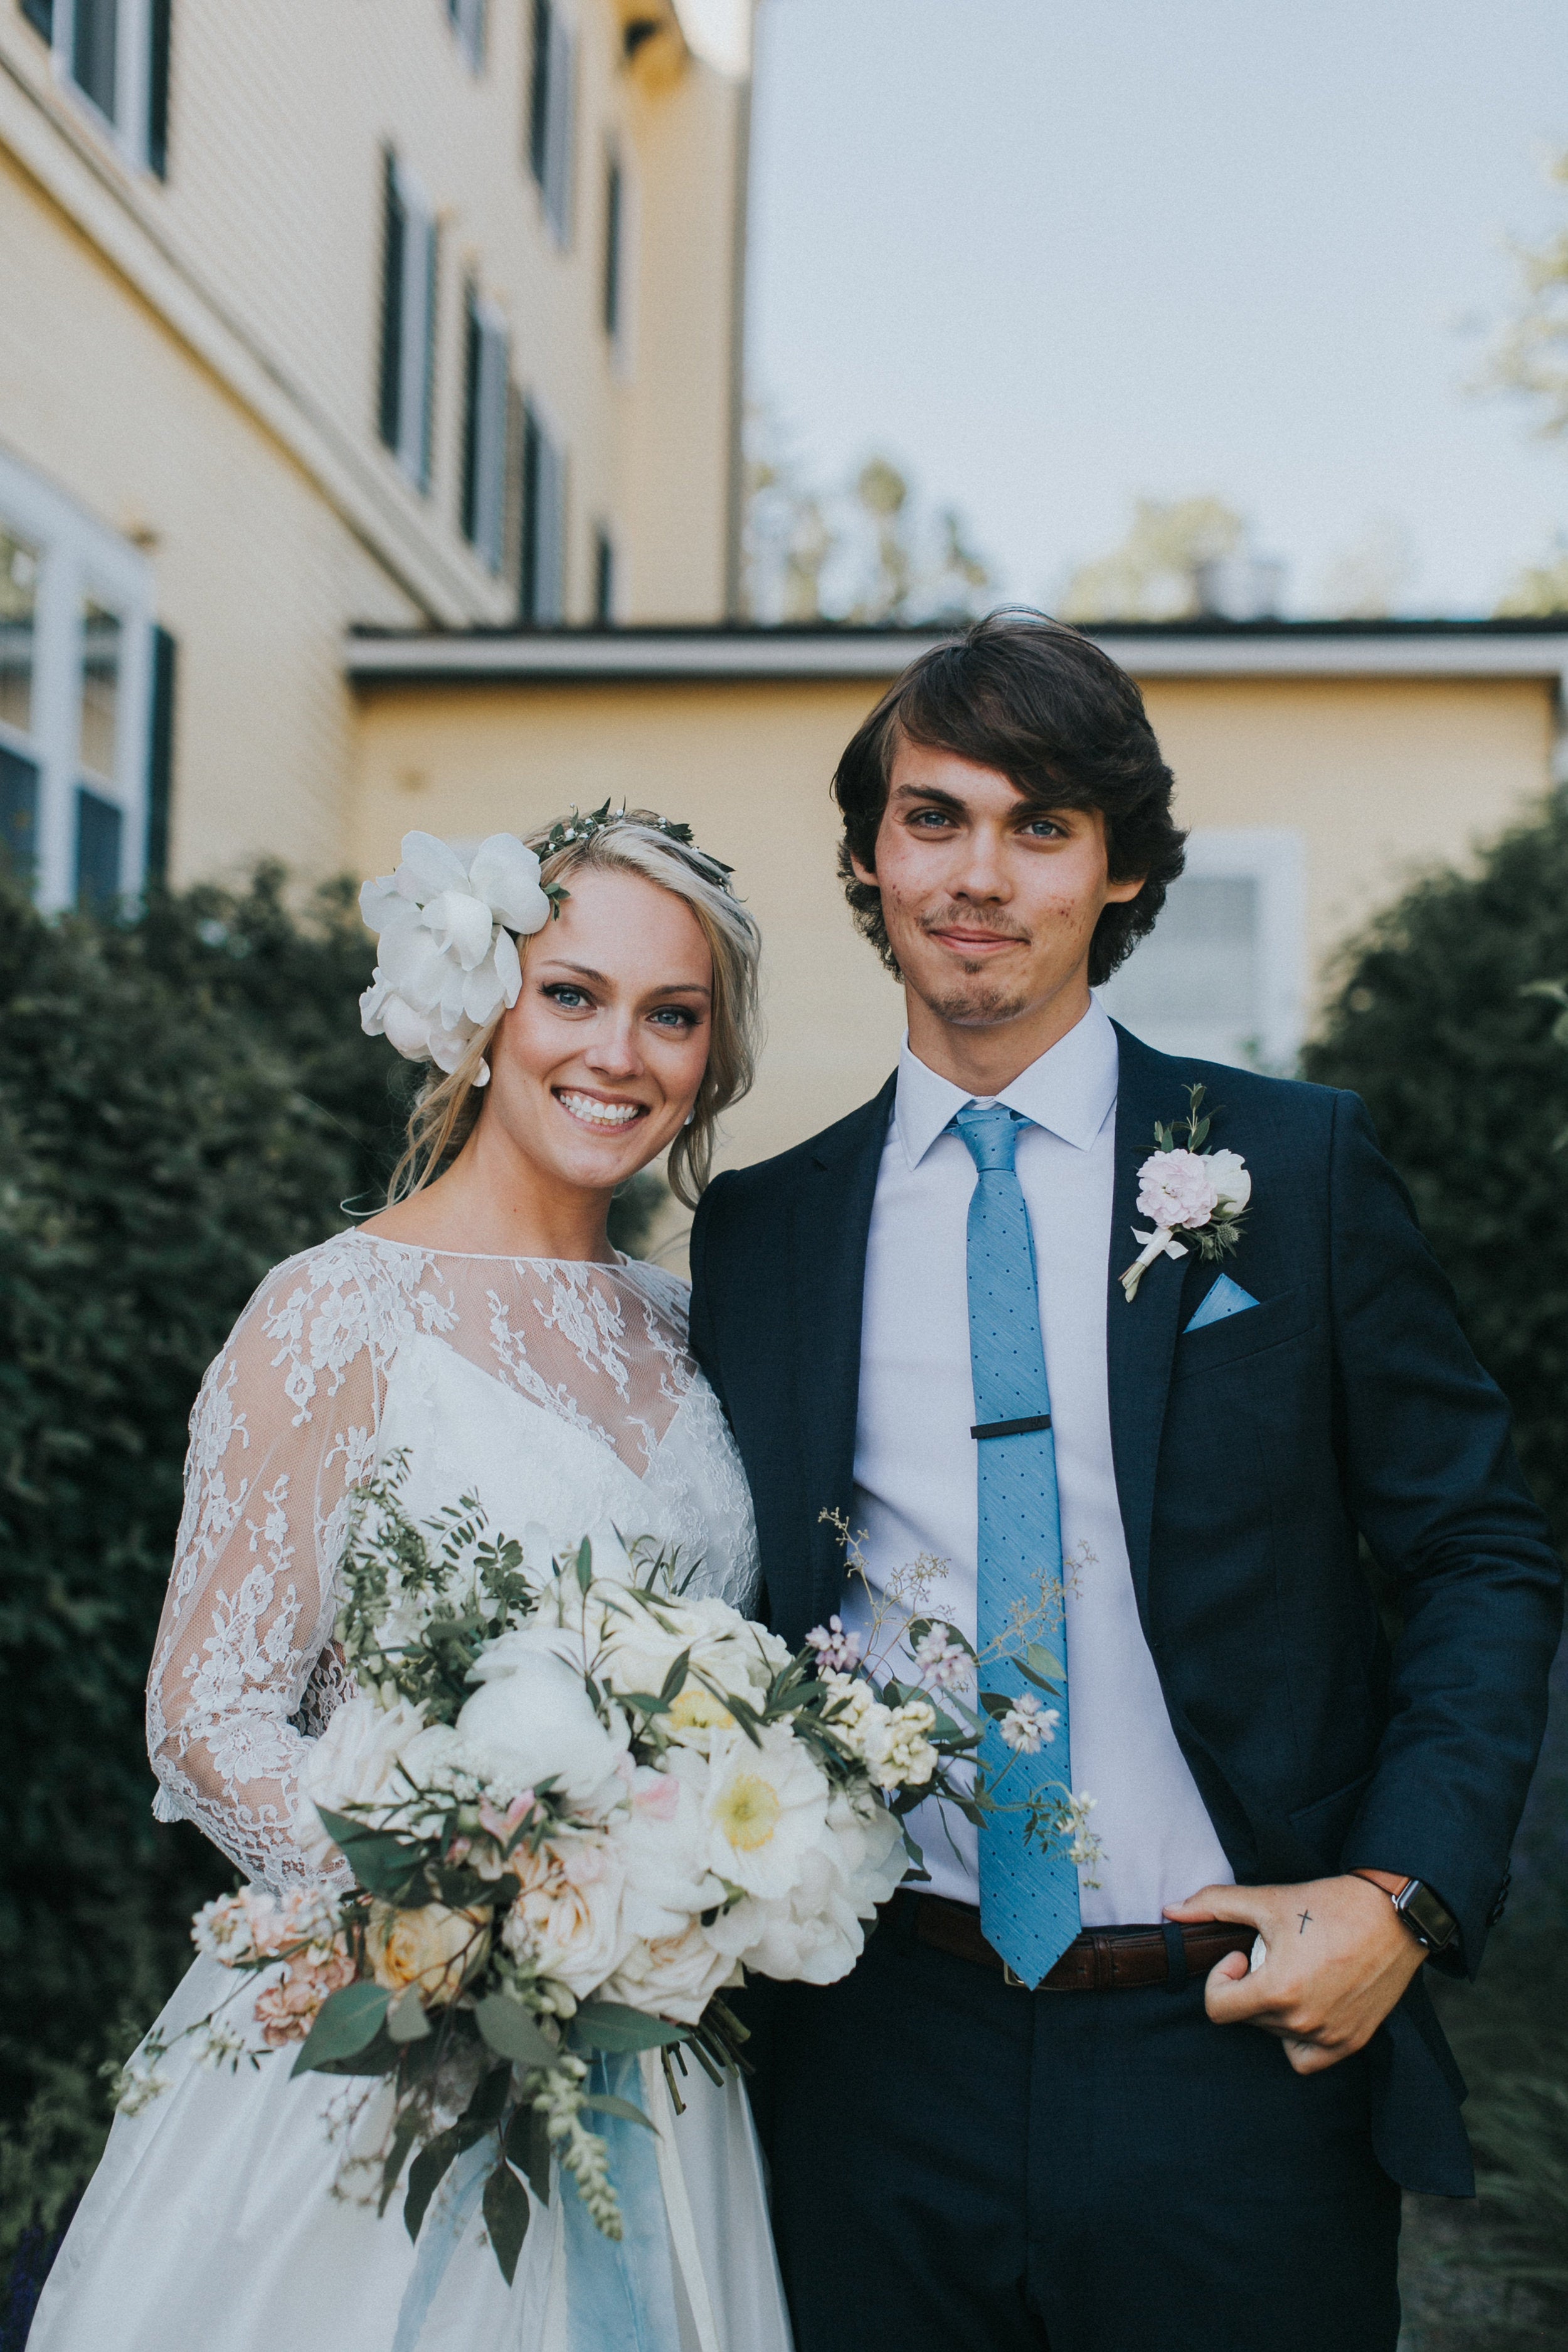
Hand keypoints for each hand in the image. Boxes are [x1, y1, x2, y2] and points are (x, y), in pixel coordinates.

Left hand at [1163, 1874, 1426, 2074]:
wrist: (1392, 1913)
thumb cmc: (1328, 1903)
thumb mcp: (1266, 1899)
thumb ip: (1213, 1905)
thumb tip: (1170, 1911)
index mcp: (1278, 1991)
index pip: (1218, 2009)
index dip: (1221, 1979)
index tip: (1241, 1956)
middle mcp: (1303, 2022)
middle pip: (1248, 2019)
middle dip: (1250, 1988)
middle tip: (1274, 1956)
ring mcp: (1330, 2037)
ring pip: (1276, 2035)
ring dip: (1274, 2010)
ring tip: (1295, 1973)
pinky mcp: (1352, 2042)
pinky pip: (1306, 2059)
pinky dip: (1297, 2039)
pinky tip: (1306, 2005)